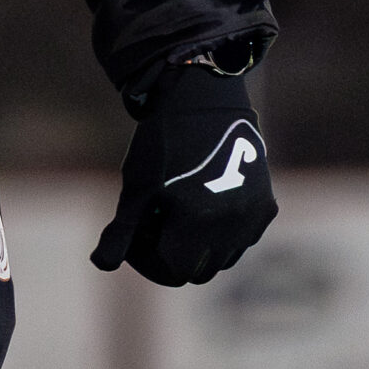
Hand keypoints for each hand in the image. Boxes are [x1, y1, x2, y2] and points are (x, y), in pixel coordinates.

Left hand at [91, 63, 275, 286]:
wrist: (203, 97)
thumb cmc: (163, 141)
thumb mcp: (137, 186)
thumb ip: (122, 231)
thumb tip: (102, 265)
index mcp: (197, 224)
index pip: (173, 272)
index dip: (150, 262)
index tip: (138, 238)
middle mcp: (231, 226)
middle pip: (198, 270)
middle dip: (174, 256)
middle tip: (156, 226)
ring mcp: (252, 217)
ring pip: (223, 258)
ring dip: (200, 249)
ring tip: (180, 215)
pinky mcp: (266, 205)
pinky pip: (243, 239)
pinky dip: (224, 235)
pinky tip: (205, 205)